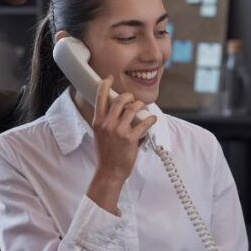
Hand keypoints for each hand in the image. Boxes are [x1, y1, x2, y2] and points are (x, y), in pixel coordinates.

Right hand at [88, 76, 157, 212]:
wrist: (109, 172)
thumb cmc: (106, 154)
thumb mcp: (99, 135)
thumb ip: (107, 121)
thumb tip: (120, 109)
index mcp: (98, 122)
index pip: (100, 98)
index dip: (105, 85)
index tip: (109, 78)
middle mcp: (107, 124)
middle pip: (120, 100)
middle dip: (129, 96)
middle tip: (133, 99)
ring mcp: (119, 130)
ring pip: (133, 108)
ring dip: (140, 105)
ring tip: (142, 108)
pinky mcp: (131, 138)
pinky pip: (145, 122)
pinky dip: (151, 119)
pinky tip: (152, 120)